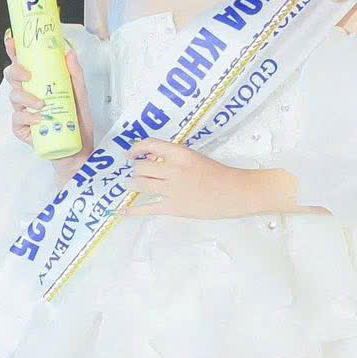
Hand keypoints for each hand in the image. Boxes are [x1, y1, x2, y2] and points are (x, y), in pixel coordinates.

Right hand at [4, 31, 95, 170]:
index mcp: (40, 83)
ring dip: (26, 97)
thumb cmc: (78, 122)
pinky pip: (17, 119)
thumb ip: (75, 75)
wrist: (79, 149)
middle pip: (12, 77)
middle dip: (16, 71)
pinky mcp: (22, 129)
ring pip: (14, 97)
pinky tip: (38, 120)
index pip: (24, 63)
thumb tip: (69, 54)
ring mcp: (24, 112)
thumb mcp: (81, 95)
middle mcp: (29, 94)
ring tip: (42, 105)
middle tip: (28, 74)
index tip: (11, 41)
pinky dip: (27, 118)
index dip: (14, 51)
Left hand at [124, 141, 265, 218]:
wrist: (234, 192)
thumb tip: (152, 162)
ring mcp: (172, 189)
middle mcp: (173, 170)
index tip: (131, 153)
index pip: (151, 145)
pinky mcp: (173, 207)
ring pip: (141, 184)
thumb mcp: (195, 158)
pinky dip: (132, 210)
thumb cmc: (218, 174)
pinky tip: (122, 211)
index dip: (136, 148)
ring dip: (132, 184)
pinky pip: (147, 208)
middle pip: (142, 167)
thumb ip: (175, 159)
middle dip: (136, 170)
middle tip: (136, 173)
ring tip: (131, 184)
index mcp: (180, 154)